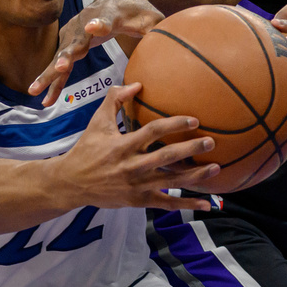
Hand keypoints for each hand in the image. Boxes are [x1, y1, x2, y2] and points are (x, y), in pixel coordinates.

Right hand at [29, 0, 164, 104]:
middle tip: (59, 68)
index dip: (98, 24)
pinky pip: (59, 65)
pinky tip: (45, 99)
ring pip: (60, 56)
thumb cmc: (138, 9)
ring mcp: (74, 33)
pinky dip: (52, 81)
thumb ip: (157, 30)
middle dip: (65, 55)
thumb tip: (171, 46)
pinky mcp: (69, 43)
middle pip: (75, 41)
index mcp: (108, 15)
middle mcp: (85, 23)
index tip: (93, 27)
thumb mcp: (151, 18)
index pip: (102, 20)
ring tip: (36, 91)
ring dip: (49, 74)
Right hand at [51, 82, 219, 210]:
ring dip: (195, 176)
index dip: (174, 125)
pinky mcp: (138, 200)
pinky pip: (166, 203)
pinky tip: (205, 203)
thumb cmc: (86, 148)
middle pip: (166, 157)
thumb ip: (115, 99)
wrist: (70, 183)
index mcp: (122, 145)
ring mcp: (136, 185)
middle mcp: (131, 166)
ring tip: (217, 168)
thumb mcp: (97, 121)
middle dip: (190, 149)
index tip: (194, 120)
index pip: (152, 131)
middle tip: (211, 142)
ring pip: (171, 181)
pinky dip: (186, 204)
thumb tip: (137, 83)